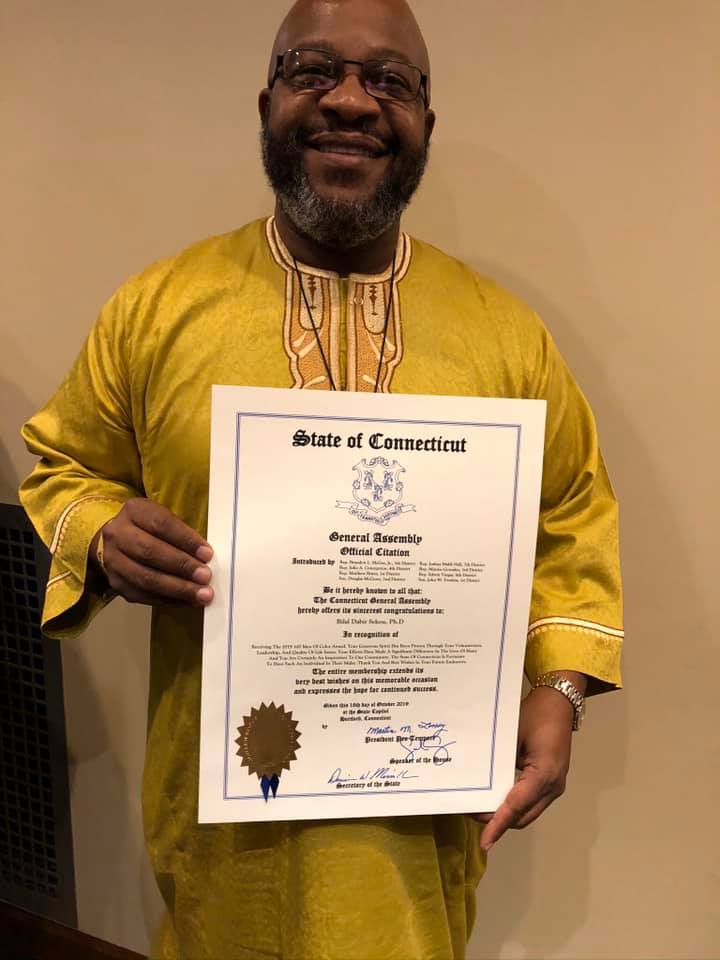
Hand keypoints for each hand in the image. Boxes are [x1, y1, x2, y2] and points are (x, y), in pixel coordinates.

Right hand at [89, 498, 213, 606]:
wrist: (116, 542)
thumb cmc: (148, 529)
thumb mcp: (162, 518)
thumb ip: (181, 534)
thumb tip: (206, 557)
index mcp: (134, 511)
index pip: (161, 524)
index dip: (186, 540)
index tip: (207, 554)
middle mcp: (117, 534)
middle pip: (150, 552)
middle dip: (181, 566)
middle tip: (205, 576)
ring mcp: (112, 560)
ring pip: (145, 577)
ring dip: (177, 588)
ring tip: (201, 594)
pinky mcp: (115, 583)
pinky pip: (143, 595)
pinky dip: (168, 600)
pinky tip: (187, 601)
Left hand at [474, 686, 573, 851]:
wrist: (558, 702)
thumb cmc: (535, 715)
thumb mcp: (512, 736)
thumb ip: (498, 762)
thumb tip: (478, 781)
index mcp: (544, 774)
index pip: (516, 806)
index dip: (498, 824)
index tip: (485, 841)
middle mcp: (553, 786)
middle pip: (522, 817)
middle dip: (498, 821)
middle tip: (471, 811)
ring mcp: (555, 787)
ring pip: (527, 813)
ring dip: (506, 815)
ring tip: (480, 808)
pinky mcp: (552, 783)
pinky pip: (530, 802)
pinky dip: (513, 805)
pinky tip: (495, 798)